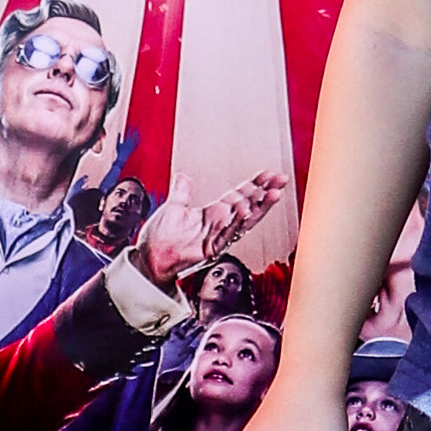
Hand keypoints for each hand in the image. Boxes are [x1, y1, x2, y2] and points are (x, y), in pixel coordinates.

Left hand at [132, 167, 282, 291]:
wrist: (149, 256)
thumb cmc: (160, 237)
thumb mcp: (173, 208)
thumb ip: (181, 192)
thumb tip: (183, 176)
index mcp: (214, 214)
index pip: (241, 195)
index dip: (256, 184)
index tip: (270, 174)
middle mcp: (220, 225)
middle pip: (250, 206)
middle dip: (266, 193)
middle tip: (281, 180)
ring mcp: (217, 237)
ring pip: (245, 221)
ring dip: (260, 207)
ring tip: (273, 193)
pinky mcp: (210, 249)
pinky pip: (227, 234)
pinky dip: (236, 222)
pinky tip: (246, 210)